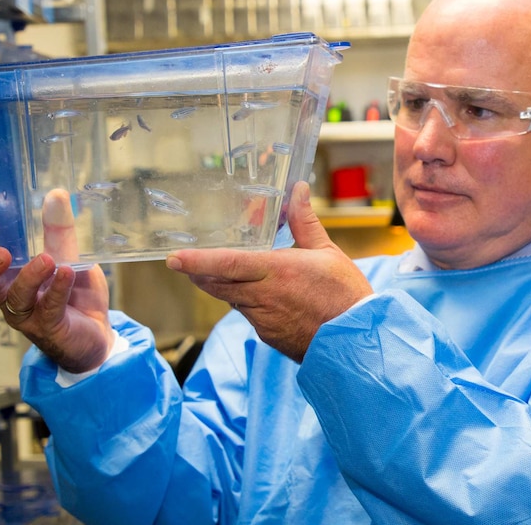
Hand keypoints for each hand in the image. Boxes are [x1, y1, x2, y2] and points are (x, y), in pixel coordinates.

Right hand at [0, 189, 112, 372]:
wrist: (97, 335)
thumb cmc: (74, 295)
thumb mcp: (71, 257)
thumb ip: (61, 232)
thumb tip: (56, 195)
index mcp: (13, 273)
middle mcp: (13, 293)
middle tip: (0, 252)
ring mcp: (29, 313)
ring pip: (15, 298)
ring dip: (29, 277)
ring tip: (47, 260)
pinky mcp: (49, 327)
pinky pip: (48, 309)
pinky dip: (57, 290)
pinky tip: (67, 274)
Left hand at [165, 181, 372, 361]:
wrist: (356, 342)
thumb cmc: (345, 295)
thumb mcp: (327, 251)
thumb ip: (304, 221)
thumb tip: (298, 190)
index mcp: (276, 270)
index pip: (226, 264)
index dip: (197, 261)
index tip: (174, 258)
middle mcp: (263, 296)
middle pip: (218, 284)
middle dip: (200, 273)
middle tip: (185, 263)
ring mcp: (263, 319)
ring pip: (232, 300)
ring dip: (227, 287)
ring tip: (231, 274)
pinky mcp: (267, 336)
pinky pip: (249, 316)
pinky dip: (249, 304)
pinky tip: (265, 298)